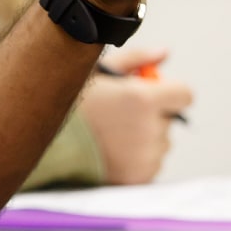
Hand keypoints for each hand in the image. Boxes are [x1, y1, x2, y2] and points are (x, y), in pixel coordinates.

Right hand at [79, 47, 194, 183]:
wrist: (46, 144)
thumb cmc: (70, 103)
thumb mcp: (98, 71)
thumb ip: (136, 59)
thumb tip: (164, 52)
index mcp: (142, 98)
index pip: (184, 95)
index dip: (169, 92)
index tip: (150, 93)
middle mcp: (149, 129)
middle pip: (168, 119)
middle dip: (151, 115)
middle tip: (117, 114)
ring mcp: (146, 157)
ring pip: (160, 143)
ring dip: (145, 138)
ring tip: (109, 134)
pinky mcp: (139, 177)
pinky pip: (150, 164)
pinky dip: (136, 159)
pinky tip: (110, 152)